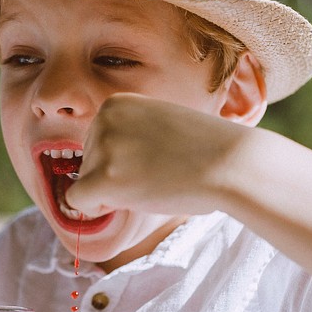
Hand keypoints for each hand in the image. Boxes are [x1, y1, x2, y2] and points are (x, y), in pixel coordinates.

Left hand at [65, 93, 245, 217]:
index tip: (154, 158)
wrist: (231, 164)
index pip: (96, 144)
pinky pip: (79, 201)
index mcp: (116, 103)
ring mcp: (103, 147)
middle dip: (116, 177)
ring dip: (116, 192)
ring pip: (85, 183)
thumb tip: (103, 164)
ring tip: (156, 180)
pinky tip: (134, 198)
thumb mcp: (158, 125)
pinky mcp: (103, 177)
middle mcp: (103, 118)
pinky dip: (98, 209)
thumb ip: (127, 136)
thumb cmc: (205, 151)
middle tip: (158, 171)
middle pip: (87, 163)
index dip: (122, 161)